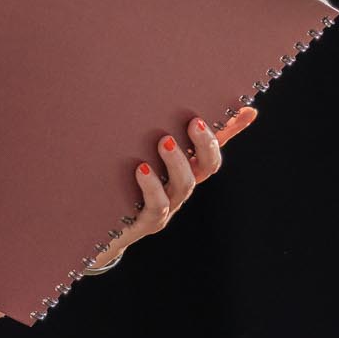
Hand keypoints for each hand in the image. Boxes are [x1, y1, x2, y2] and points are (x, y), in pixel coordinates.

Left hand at [85, 107, 257, 273]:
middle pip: (206, 168)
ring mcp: (165, 207)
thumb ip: (165, 133)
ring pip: (184, 186)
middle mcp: (178, 188)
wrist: (96, 229)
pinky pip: (156, 207)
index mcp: (183, 169)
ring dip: (178, 162)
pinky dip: (152, 188)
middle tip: (194, 122)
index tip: (243, 109)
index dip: (230, 131)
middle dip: (205, 145)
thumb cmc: (121, 185)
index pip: (213, 146)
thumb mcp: (139, 156)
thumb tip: (196, 109)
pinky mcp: (144, 222)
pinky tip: (142, 169)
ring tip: (164, 141)